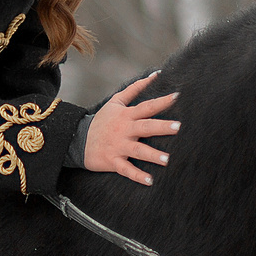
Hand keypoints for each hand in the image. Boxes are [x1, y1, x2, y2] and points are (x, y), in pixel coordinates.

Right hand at [82, 71, 180, 185]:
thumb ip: (135, 88)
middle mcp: (124, 130)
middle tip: (178, 127)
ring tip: (167, 160)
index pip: (146, 106)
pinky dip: (137, 176)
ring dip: (152, 155)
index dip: (161, 102)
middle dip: (161, 127)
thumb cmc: (102, 120)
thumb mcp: (115, 102)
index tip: (177, 96)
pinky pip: (126, 169)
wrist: (77, 139)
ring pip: (137, 150)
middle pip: (145, 127)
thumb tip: (155, 74)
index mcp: (126, 115)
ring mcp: (118, 146)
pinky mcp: (112, 161)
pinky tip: (149, 181)